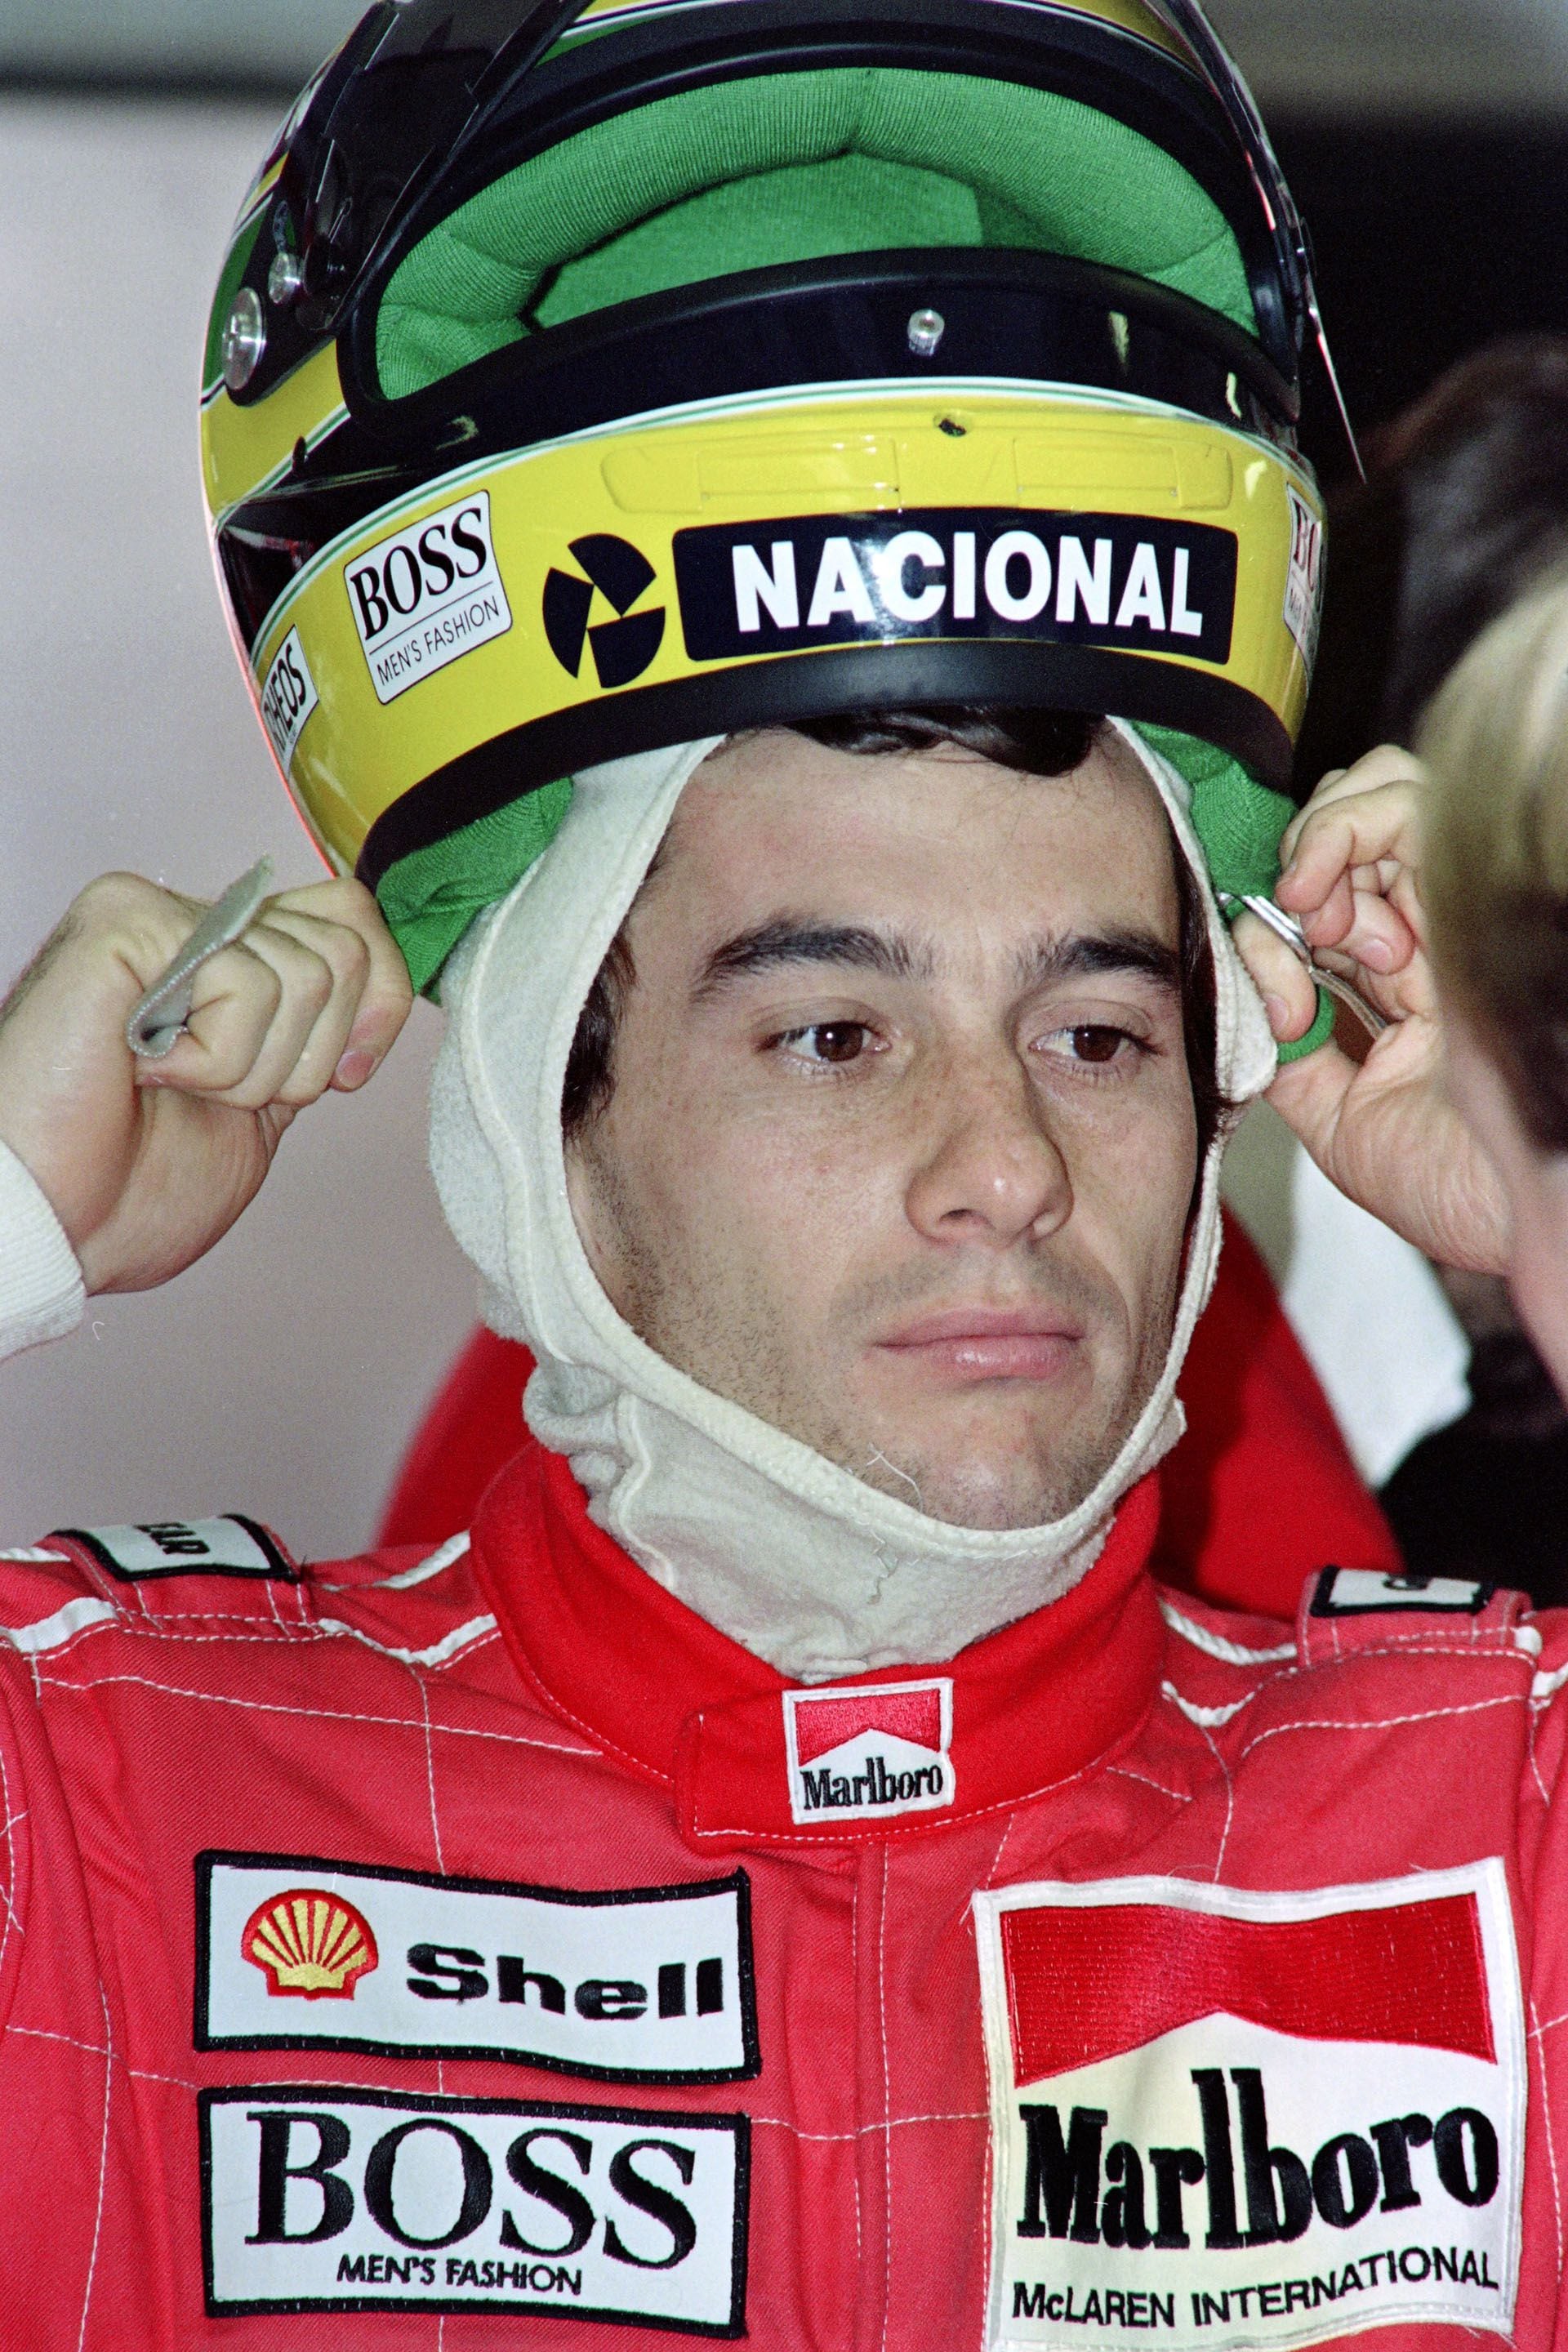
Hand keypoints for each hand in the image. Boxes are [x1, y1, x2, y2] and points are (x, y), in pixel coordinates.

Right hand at [0, 872, 411, 1292]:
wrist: (51, 1228)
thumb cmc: (133, 1186)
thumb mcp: (266, 1106)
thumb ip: (315, 1037)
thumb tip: (387, 983)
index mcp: (231, 959)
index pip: (354, 918)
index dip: (379, 1002)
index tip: (345, 1078)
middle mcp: (196, 922)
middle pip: (347, 945)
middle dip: (310, 1058)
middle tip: (222, 1093)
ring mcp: (159, 914)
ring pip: (309, 971)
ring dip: (254, 1070)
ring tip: (173, 1085)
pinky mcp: (125, 923)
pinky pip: (247, 981)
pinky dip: (214, 1059)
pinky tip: (146, 1070)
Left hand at [1232, 744, 1510, 1273]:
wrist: (1523, 1208)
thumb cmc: (1461, 1187)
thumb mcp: (1343, 1124)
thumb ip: (1293, 1060)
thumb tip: (1247, 998)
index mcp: (1416, 987)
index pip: (1334, 898)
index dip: (1279, 913)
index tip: (1258, 969)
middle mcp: (1443, 937)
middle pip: (1360, 827)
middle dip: (1299, 866)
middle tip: (1295, 934)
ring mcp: (1467, 907)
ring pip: (1386, 794)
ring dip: (1321, 847)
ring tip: (1317, 920)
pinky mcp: (1485, 886)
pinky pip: (1411, 806)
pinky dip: (1340, 831)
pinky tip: (1321, 898)